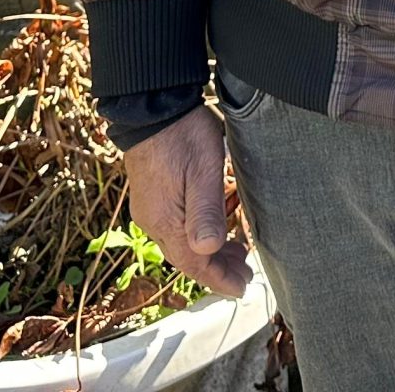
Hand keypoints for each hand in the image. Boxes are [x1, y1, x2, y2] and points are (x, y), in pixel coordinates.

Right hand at [122, 105, 250, 297]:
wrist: (151, 105)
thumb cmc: (183, 134)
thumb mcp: (203, 170)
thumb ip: (205, 211)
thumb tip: (207, 249)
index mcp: (165, 221)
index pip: (193, 263)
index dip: (217, 279)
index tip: (241, 289)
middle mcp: (153, 221)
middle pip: (186, 256)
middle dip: (216, 268)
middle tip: (245, 271)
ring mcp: (150, 208)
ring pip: (181, 242)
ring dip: (208, 252)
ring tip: (235, 252)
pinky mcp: (152, 195)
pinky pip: (175, 227)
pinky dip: (196, 235)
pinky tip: (212, 228)